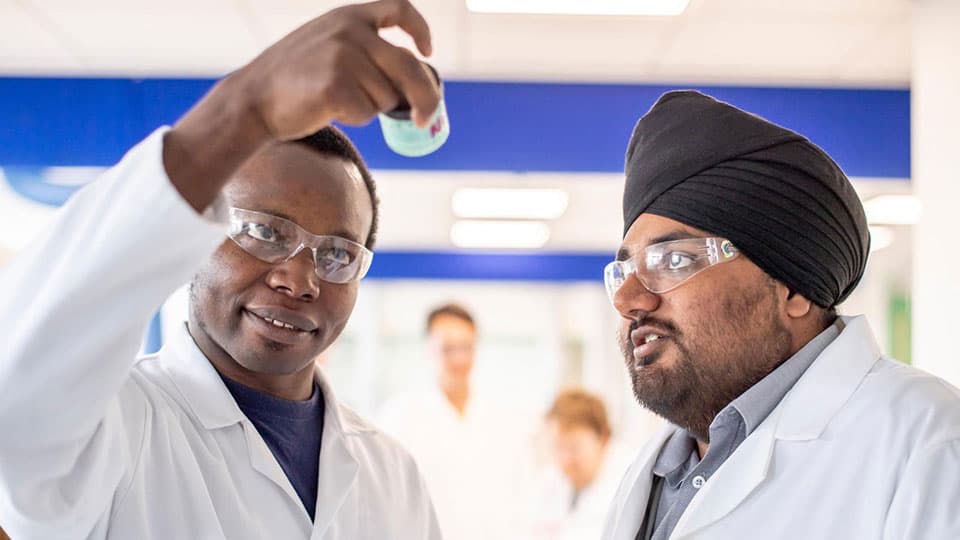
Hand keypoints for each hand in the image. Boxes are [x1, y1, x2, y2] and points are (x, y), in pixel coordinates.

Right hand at [235, 0, 440, 138]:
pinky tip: (329, 109)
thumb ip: (364, 47)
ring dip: (370, 107)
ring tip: (336, 99)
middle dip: (426, 98)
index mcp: (350, 16)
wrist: (253, 97)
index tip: (427, 51)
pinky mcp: (337, 87)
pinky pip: (368, 114)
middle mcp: (350, 32)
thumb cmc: (293, 78)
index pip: (399, 9)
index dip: (419, 29)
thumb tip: (413, 76)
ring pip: (387, 97)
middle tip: (426, 119)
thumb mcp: (326, 42)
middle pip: (410, 67)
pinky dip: (355, 119)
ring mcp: (344, 58)